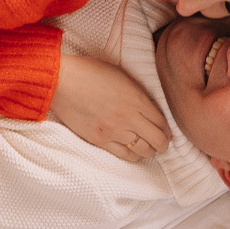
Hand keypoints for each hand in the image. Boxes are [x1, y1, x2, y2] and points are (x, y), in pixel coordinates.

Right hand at [48, 53, 170, 162]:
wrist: (61, 81)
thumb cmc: (90, 72)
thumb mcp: (121, 75)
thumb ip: (138, 92)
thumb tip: (150, 107)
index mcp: (136, 98)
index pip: (162, 122)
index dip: (168, 130)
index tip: (168, 133)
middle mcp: (128, 117)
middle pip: (157, 140)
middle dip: (163, 144)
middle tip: (163, 144)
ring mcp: (114, 130)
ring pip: (142, 150)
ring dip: (150, 151)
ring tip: (149, 150)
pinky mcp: (99, 140)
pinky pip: (123, 155)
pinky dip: (133, 156)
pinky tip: (133, 152)